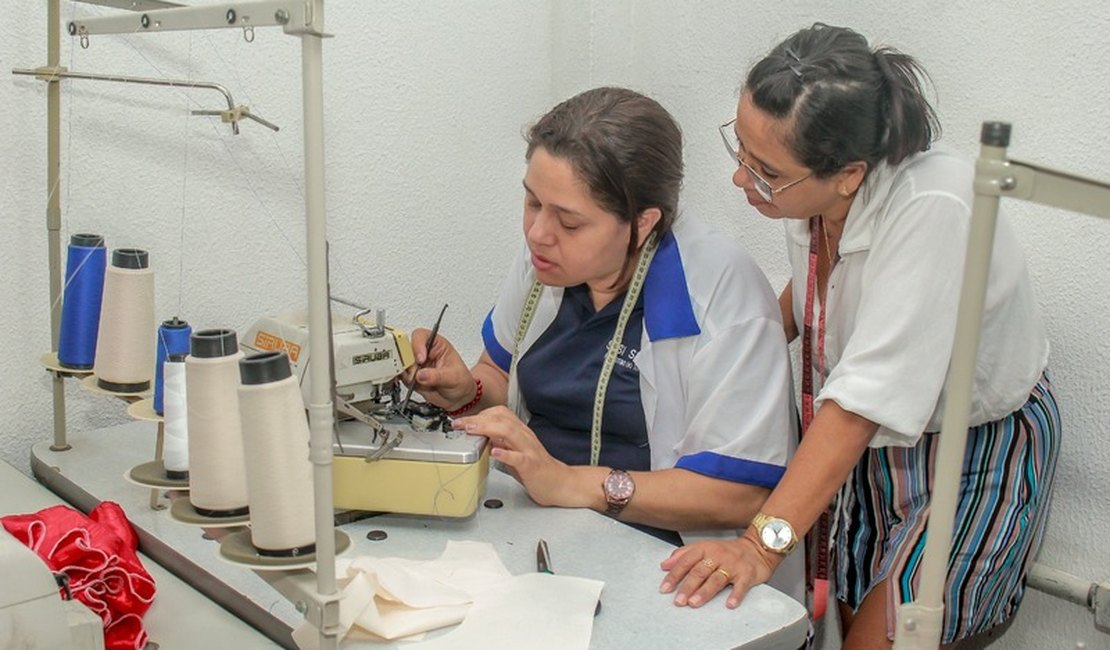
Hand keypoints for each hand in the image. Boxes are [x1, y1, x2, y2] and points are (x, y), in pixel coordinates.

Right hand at [407, 328, 475, 410]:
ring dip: (406, 372)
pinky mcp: (411, 376)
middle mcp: (424, 352)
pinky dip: (404, 380)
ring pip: (401, 362)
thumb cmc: (461, 381)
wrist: (458, 397)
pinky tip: (413, 383)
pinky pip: (401, 375)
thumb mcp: (453, 377)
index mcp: (436, 344)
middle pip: (406, 347)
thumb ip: (437, 376)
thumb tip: (421, 375)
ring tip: (417, 381)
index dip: (417, 345)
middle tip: (414, 372)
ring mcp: (416, 364)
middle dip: (408, 361)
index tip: (421, 359)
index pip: (421, 336)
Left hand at [453, 406, 579, 506]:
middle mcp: (525, 437)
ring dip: (488, 429)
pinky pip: (518, 457)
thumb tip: (483, 436)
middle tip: (459, 423)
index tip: (463, 420)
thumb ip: (501, 443)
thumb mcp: (516, 452)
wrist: (560, 484)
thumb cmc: (537, 469)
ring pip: (509, 432)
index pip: (500, 414)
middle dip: (478, 419)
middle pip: (501, 419)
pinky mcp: (532, 466)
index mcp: (520, 433)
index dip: (480, 414)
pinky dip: (505, 454)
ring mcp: (529, 450)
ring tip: (471, 430)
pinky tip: (494, 452)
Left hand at [658, 532, 778, 608]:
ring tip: (694, 603)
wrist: (757, 547)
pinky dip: (736, 595)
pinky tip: (729, 604)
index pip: (686, 561)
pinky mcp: (747, 574)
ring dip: (704, 592)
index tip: (665, 588)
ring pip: (717, 579)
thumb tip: (664, 565)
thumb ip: (683, 555)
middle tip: (678, 600)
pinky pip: (741, 585)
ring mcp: (733, 565)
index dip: (674, 575)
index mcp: (705, 549)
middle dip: (687, 587)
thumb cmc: (727, 551)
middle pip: (700, 571)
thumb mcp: (704, 547)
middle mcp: (718, 556)